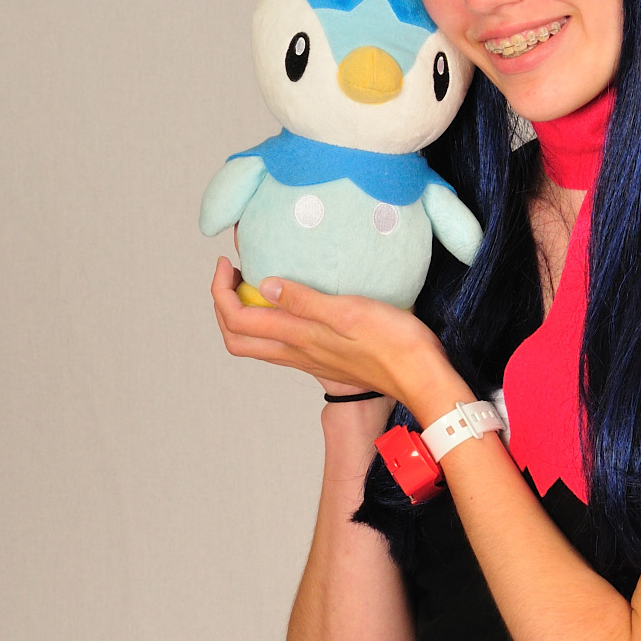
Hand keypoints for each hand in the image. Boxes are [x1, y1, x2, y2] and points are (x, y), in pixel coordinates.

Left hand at [210, 258, 464, 415]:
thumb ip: (305, 299)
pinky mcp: (324, 359)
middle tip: (231, 274)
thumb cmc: (394, 344)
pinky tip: (287, 302)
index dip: (220, 291)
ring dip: (243, 315)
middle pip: (237, 339)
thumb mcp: (350, 311)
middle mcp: (297, 352)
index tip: (228, 263)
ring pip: (257, 344)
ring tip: (253, 283)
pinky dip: (268, 321)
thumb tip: (264, 284)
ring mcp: (309, 359)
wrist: (421, 377)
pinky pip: (280, 343)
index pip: (236, 321)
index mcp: (298, 337)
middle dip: (223, 305)